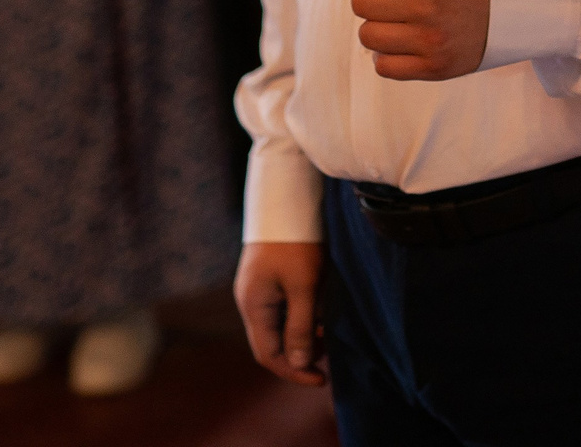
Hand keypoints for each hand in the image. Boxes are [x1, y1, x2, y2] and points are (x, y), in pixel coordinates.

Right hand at [234, 241, 326, 385]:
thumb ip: (300, 326)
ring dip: (302, 337)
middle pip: (272, 343)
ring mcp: (258, 291)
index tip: (321, 379)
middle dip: (299, 356)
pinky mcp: (269, 280)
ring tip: (328, 339)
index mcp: (254, 307)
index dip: (294, 371)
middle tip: (328, 360)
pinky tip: (320, 316)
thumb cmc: (296, 243)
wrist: (286, 200)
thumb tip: (300, 363)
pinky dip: (301, 319)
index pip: (269, 355)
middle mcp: (251, 302)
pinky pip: (283, 310)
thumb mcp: (304, 286)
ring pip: (278, 327)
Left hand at [340, 0, 489, 80]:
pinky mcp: (435, 67)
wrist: (521, 4)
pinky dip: (389, 54)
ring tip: (403, 18)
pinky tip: (406, 41)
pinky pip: (383, 66)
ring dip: (380, 25)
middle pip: (361, 2)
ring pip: (367, 36)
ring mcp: (430, 39)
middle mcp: (426, 4)